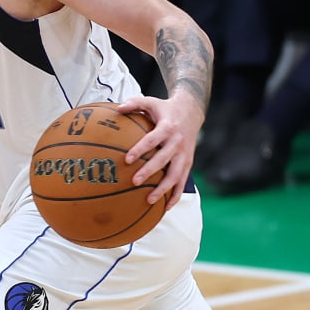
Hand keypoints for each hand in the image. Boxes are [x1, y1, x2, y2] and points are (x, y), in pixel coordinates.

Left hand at [114, 91, 202, 211]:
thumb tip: (117, 108)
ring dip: (164, 189)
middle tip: (135, 182)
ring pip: (175, 174)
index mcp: (167, 128)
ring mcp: (184, 154)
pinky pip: (183, 182)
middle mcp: (177, 142)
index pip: (152, 140)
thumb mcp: (151, 101)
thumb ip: (135, 103)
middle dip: (150, 171)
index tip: (127, 159)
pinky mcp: (188, 163)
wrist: (192, 111)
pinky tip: (165, 208)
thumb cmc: (165, 109)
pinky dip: (176, 195)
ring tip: (149, 200)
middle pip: (163, 159)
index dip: (140, 149)